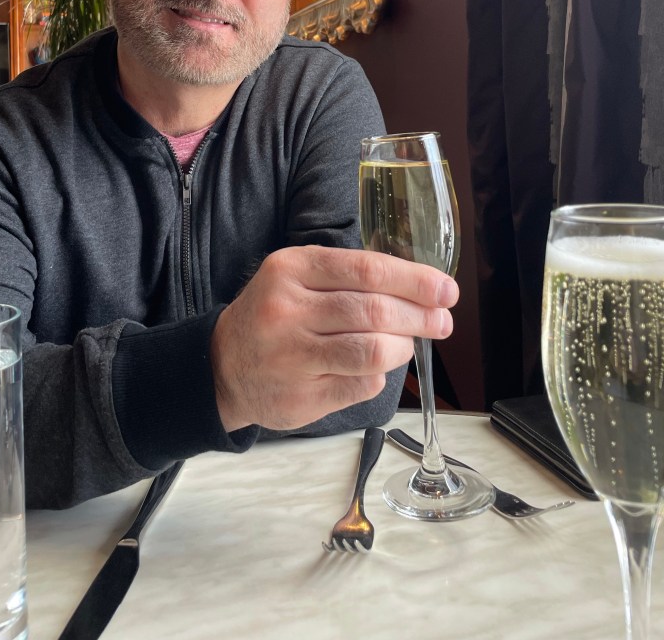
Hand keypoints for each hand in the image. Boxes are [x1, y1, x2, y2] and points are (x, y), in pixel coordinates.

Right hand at [210, 244, 457, 432]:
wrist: (223, 367)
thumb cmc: (273, 315)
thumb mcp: (296, 277)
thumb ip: (349, 277)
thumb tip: (422, 289)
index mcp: (290, 269)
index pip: (366, 270)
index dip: (414, 280)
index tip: (446, 289)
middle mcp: (287, 310)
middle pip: (374, 312)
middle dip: (420, 317)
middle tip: (442, 321)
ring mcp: (292, 358)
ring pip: (373, 352)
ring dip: (402, 348)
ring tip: (406, 344)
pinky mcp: (301, 398)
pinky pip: (362, 385)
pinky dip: (380, 376)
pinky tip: (374, 368)